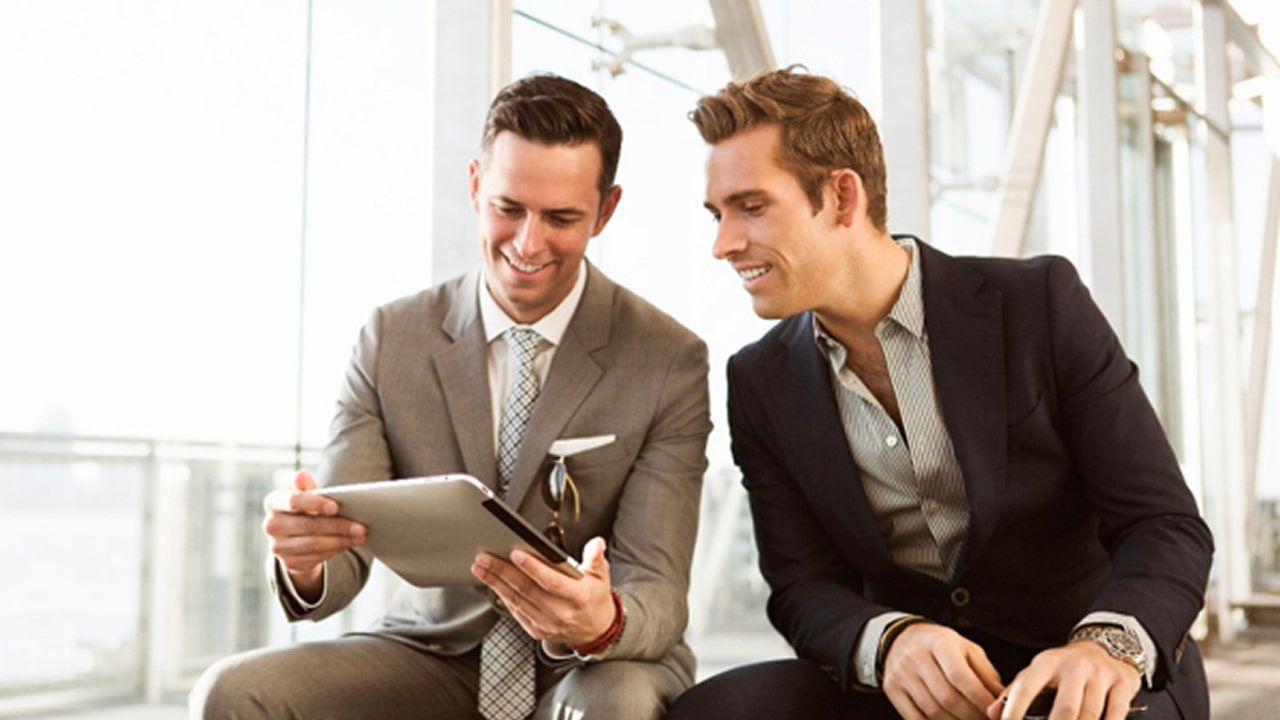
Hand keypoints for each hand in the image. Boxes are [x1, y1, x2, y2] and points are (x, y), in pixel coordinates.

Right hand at [261, 470, 365, 598]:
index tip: (336, 506)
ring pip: (314, 544)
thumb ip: (306, 486)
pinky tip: (348, 544)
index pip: (293, 501)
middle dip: (338, 526)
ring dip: (341, 540)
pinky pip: (316, 557)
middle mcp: (271, 525)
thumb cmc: (303, 510)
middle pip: (309, 525)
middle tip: (361, 526)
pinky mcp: (288, 563)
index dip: (315, 503)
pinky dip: (335, 550)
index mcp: (273, 503)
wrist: (294, 538)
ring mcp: (277, 547)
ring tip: (360, 536)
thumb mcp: (305, 495)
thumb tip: (301, 474)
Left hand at [471, 535, 615, 647]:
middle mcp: (561, 613)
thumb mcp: (602, 576)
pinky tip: (492, 583)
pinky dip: (502, 596)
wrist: (596, 631)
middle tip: (484, 557)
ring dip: (495, 583)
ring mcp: (547, 624)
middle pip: (526, 590)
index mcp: (578, 597)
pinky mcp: (537, 631)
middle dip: (502, 572)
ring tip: (481, 567)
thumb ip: (596, 558)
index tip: (515, 554)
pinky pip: (516, 611)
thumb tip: (596, 543)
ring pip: (516, 601)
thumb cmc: (595, 598)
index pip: (551, 582)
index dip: (532, 568)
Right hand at [881, 623, 1003, 719]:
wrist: (901, 638)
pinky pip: (914, 718)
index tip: (996, 712)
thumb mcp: (966, 649)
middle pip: (947, 697)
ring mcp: (901, 674)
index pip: (959, 675)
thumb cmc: (940, 645)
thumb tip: (1003, 700)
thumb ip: (986, 674)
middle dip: (971, 715)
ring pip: (932, 710)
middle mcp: (916, 656)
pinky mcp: (892, 689)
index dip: (980, 698)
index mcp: (938, 642)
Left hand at [988, 640, 1139, 719]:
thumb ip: (1014, 692)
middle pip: (1066, 709)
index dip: (1014, 710)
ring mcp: (1100, 675)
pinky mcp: (1122, 684)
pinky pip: (1115, 715)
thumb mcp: (1038, 672)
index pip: (1026, 687)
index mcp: (1047, 663)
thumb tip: (992, 713)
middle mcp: (1074, 667)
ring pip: (1090, 715)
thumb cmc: (1065, 667)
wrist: (1105, 647)